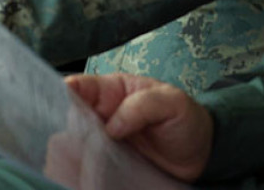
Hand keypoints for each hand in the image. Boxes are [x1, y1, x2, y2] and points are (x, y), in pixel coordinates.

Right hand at [65, 73, 212, 182]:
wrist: (202, 156)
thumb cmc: (186, 120)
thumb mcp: (173, 103)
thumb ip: (143, 106)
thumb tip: (112, 125)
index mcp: (113, 92)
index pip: (80, 86)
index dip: (66, 92)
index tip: (62, 105)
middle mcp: (102, 116)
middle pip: (69, 118)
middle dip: (67, 130)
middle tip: (75, 144)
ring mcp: (103, 143)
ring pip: (73, 145)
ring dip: (71, 154)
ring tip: (78, 164)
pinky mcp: (108, 166)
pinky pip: (87, 167)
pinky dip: (81, 172)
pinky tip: (82, 176)